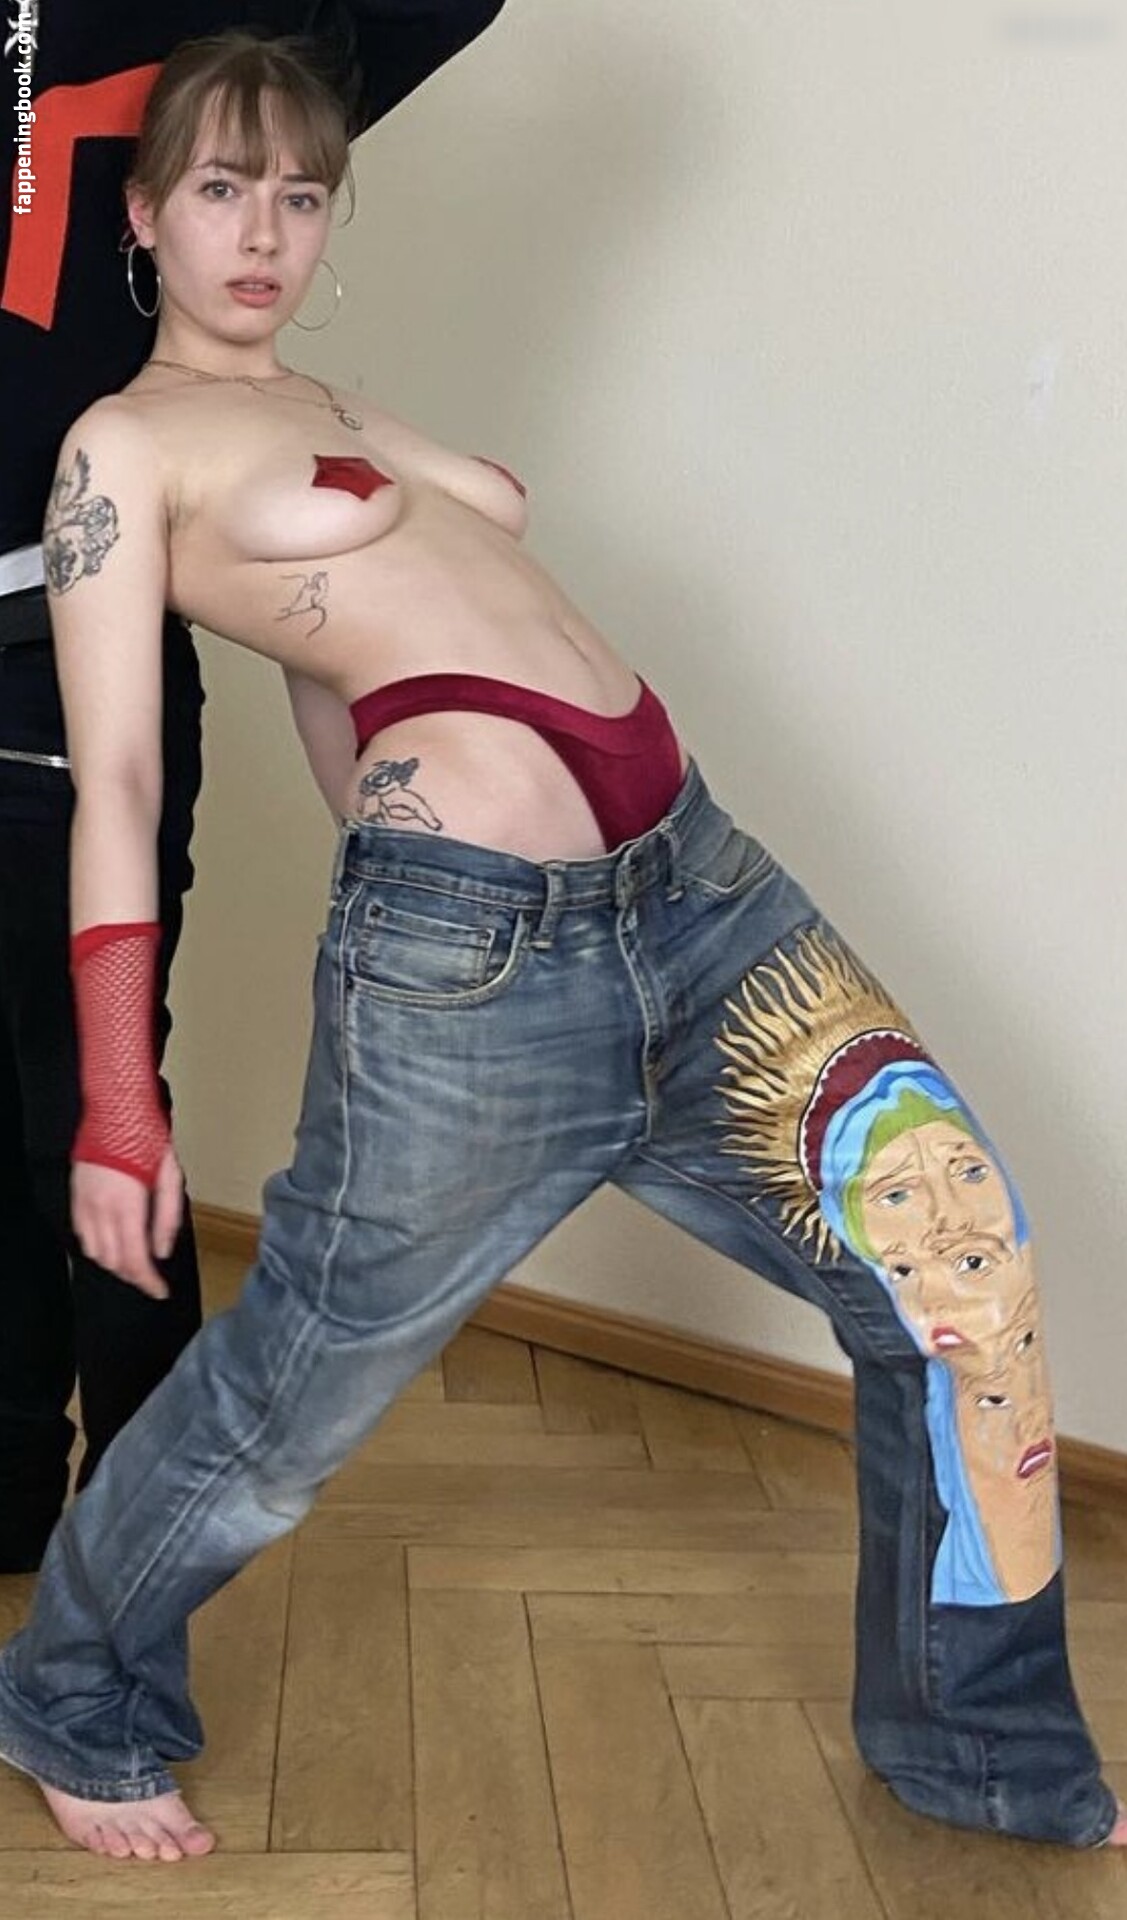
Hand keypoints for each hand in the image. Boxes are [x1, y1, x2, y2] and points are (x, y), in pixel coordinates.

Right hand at [71, 1144, 183, 1297]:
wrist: (115, 1110)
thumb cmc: (147, 1139)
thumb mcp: (170, 1176)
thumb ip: (167, 1217)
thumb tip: (162, 1252)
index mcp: (126, 1204)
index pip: (134, 1259)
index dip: (147, 1281)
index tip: (160, 1292)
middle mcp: (100, 1209)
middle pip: (114, 1261)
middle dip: (134, 1275)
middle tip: (152, 1278)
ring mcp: (84, 1204)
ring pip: (95, 1253)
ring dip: (116, 1264)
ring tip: (136, 1263)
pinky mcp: (76, 1197)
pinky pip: (82, 1236)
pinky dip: (98, 1248)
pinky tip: (113, 1245)